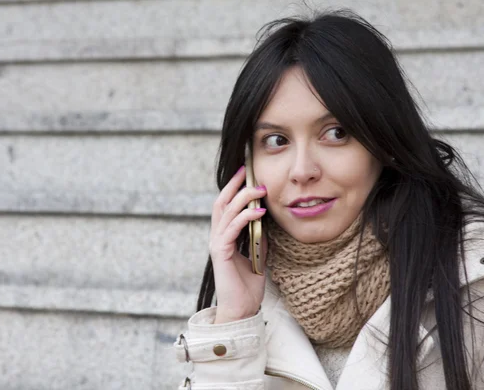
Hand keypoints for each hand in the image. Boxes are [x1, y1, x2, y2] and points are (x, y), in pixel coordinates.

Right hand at [209, 166, 267, 323]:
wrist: (242, 310)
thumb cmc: (247, 287)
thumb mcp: (259, 257)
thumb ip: (259, 239)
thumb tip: (265, 222)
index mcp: (224, 238)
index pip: (226, 207)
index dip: (233, 189)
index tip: (246, 174)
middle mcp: (217, 238)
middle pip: (221, 203)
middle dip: (234, 185)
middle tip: (248, 172)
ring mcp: (217, 244)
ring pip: (226, 212)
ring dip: (244, 198)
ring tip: (260, 190)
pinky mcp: (220, 253)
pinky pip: (231, 229)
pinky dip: (245, 217)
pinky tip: (259, 212)